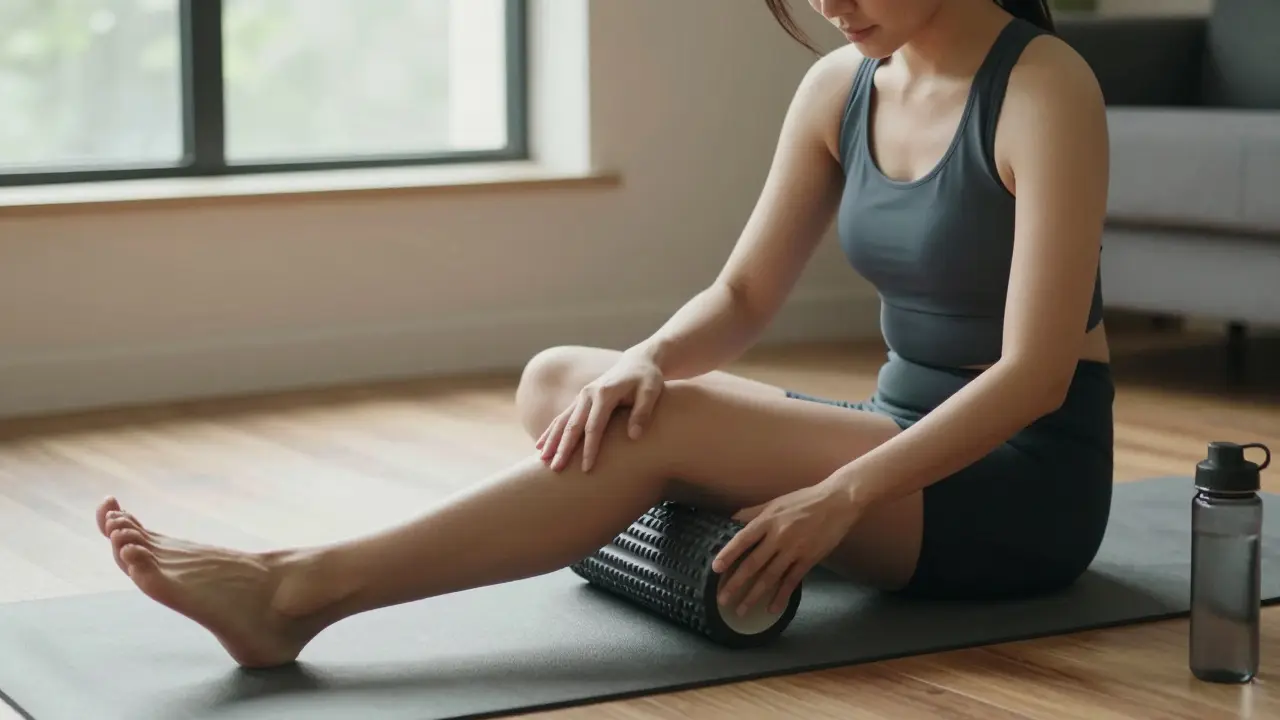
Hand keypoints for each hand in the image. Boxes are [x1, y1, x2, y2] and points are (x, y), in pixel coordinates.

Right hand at [537, 349, 664, 472]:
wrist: (637, 362)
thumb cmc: (647, 379)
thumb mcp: (651, 392)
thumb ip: (642, 412)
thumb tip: (634, 436)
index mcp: (605, 393)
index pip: (594, 426)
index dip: (589, 448)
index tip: (586, 468)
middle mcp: (588, 394)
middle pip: (573, 425)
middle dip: (563, 449)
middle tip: (556, 469)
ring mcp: (582, 396)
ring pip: (563, 421)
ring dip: (552, 441)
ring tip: (542, 460)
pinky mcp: (580, 399)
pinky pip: (562, 417)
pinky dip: (551, 432)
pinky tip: (541, 445)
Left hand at [711, 480, 862, 616]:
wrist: (838, 502)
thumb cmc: (805, 500)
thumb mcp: (776, 501)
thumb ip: (753, 512)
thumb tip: (731, 520)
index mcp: (768, 519)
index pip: (742, 539)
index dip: (728, 554)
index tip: (715, 569)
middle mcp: (778, 536)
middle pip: (753, 563)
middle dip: (736, 583)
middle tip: (722, 599)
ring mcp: (794, 549)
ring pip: (770, 577)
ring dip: (754, 595)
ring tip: (741, 610)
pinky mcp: (809, 559)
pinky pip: (791, 581)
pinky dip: (781, 596)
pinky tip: (771, 609)